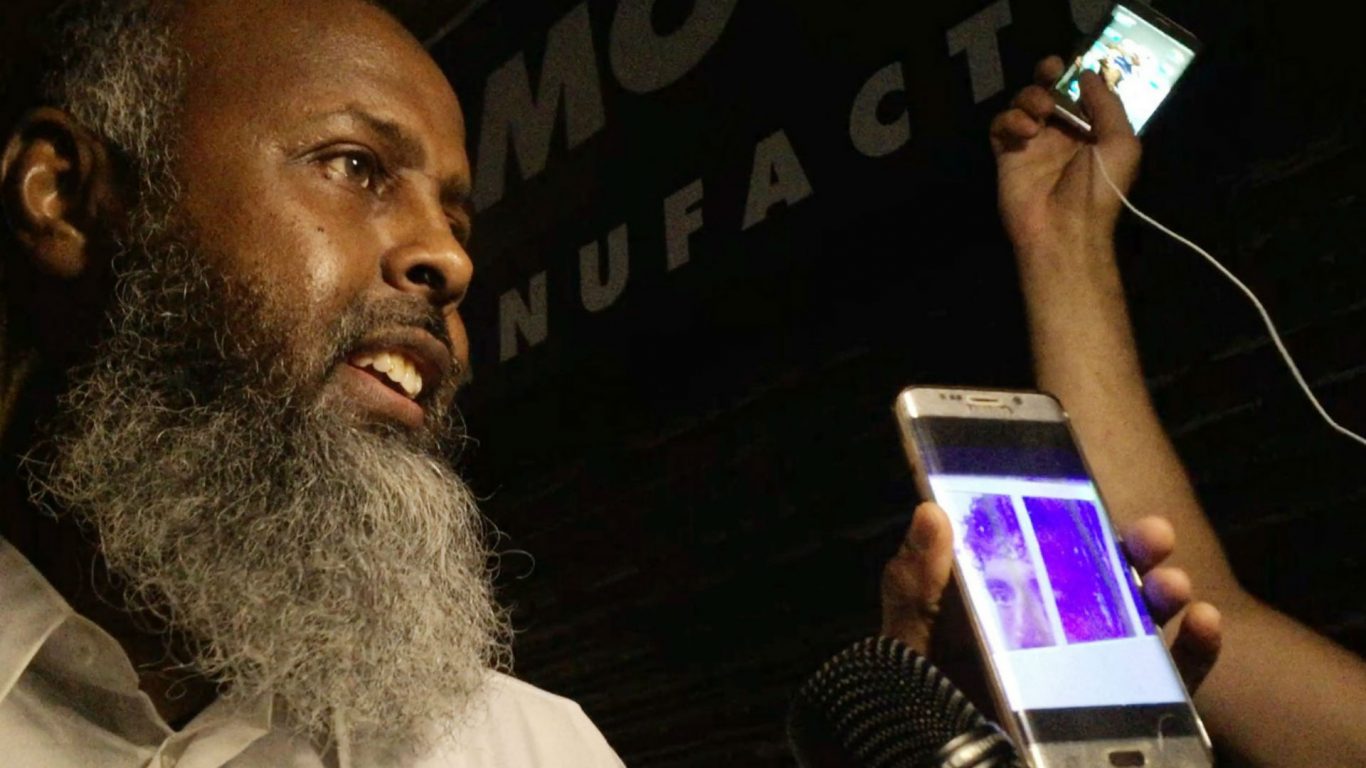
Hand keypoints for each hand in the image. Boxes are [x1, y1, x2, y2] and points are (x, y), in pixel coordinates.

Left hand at [881, 502, 1222, 691]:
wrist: (939, 760)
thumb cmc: (919, 697)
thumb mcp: (910, 637)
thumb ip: (916, 582)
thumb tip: (930, 511)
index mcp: (1009, 599)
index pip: (1050, 547)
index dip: (1080, 517)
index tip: (1096, 493)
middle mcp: (1058, 629)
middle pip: (1109, 577)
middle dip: (1137, 550)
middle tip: (1155, 535)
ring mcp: (1093, 671)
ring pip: (1146, 622)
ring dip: (1167, 594)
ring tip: (1173, 586)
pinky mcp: (1122, 714)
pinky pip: (1173, 682)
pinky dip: (1196, 652)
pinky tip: (1206, 625)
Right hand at [990, 57, 1140, 257]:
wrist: (1065, 229)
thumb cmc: (1099, 189)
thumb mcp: (1121, 143)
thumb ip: (1107, 105)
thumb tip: (1088, 75)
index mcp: (1090, 131)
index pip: (1079, 93)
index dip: (1075, 75)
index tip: (1073, 64)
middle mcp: (1060, 134)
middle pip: (1048, 91)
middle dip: (1047, 76)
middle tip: (1050, 70)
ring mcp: (1031, 144)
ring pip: (1022, 103)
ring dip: (1030, 97)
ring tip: (1041, 112)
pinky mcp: (1007, 154)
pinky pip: (1000, 125)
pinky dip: (1010, 119)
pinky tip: (1026, 131)